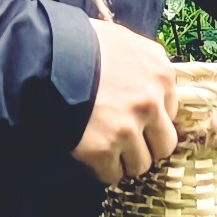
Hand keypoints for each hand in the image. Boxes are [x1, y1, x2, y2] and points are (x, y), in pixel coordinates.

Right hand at [72, 17, 180, 184]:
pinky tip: (90, 156)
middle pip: (164, 145)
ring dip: (124, 161)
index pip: (171, 113)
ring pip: (140, 165)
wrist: (45, 57)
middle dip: (146, 146)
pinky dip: (101, 170)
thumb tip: (146, 84)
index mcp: (160, 75)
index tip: (136, 120)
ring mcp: (128, 128)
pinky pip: (112, 175)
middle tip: (125, 141)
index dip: (152, 119)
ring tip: (105, 148)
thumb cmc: (81, 44)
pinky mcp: (102, 149)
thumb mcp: (123, 41)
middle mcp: (151, 103)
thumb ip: (143, 64)